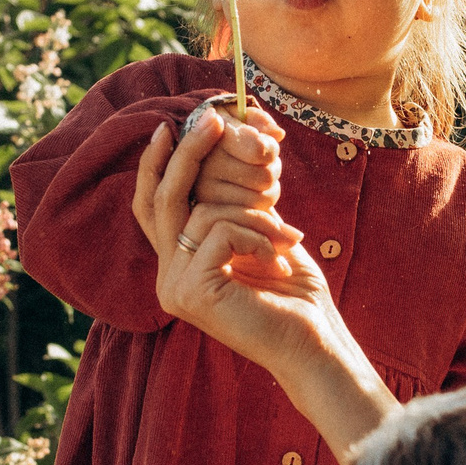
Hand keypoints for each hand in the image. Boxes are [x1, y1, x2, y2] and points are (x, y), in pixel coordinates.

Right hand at [136, 110, 332, 356]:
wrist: (313, 344)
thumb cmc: (294, 294)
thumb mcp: (258, 236)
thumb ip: (232, 209)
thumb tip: (223, 154)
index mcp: (180, 266)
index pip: (151, 208)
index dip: (153, 167)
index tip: (167, 128)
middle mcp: (168, 278)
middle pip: (163, 200)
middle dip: (188, 153)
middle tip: (213, 120)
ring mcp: (174, 287)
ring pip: (203, 212)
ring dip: (256, 214)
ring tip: (287, 239)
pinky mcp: (190, 292)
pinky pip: (220, 232)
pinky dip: (257, 236)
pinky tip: (278, 261)